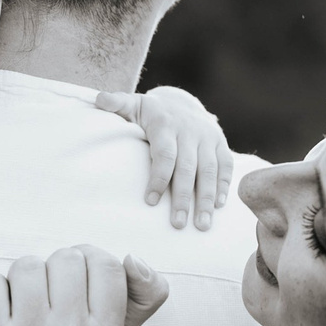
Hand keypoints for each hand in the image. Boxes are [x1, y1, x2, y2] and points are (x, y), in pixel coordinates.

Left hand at [0, 245, 170, 325]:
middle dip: (54, 270)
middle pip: (67, 258)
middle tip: (47, 304)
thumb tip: (133, 259)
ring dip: (21, 279)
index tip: (76, 291)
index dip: (87, 265)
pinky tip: (0, 316)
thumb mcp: (115, 325)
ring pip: (28, 264)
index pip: (107, 263)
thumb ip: (146, 293)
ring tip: (24, 308)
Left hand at [95, 86, 231, 230]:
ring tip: (202, 225)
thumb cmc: (150, 113)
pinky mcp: (221, 143)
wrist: (181, 103)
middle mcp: (190, 130)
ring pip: (210, 170)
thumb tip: (99, 100)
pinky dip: (224, 186)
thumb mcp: (132, 104)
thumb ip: (116, 103)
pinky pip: (226, 166)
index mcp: (165, 124)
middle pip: (188, 168)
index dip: (158, 178)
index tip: (150, 202)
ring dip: (206, 199)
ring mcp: (208, 137)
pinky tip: (218, 207)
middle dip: (183, 198)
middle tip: (178, 224)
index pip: (164, 154)